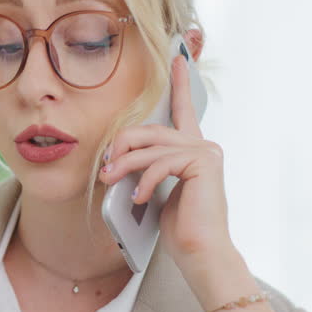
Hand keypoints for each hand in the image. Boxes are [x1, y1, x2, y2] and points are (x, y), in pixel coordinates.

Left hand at [98, 52, 233, 272]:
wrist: (200, 253)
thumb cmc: (179, 229)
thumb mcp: (154, 191)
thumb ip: (145, 168)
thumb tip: (114, 162)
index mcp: (193, 150)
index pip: (183, 110)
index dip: (180, 83)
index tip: (176, 58)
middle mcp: (203, 145)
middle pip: (151, 130)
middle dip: (123, 146)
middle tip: (105, 167)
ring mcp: (206, 153)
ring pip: (152, 147)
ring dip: (125, 165)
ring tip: (109, 181)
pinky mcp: (204, 163)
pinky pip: (161, 162)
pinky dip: (143, 181)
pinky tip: (137, 198)